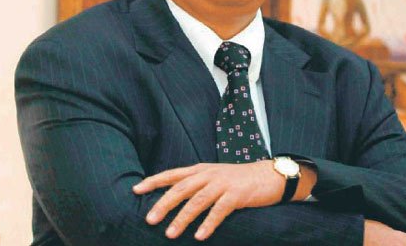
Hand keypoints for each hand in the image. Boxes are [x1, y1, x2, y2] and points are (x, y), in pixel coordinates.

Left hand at [132, 161, 283, 240]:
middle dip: (163, 203)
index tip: (136, 189)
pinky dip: (208, 223)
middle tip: (149, 219)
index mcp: (201, 170)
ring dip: (182, 217)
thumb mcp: (214, 176)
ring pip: (197, 200)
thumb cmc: (238, 179)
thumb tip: (173, 196)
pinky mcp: (237, 195)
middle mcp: (209, 174)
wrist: (269, 175)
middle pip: (181, 188)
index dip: (154, 181)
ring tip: (170, 233)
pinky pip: (219, 210)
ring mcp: (223, 184)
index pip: (173, 174)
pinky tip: (199, 236)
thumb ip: (196, 183)